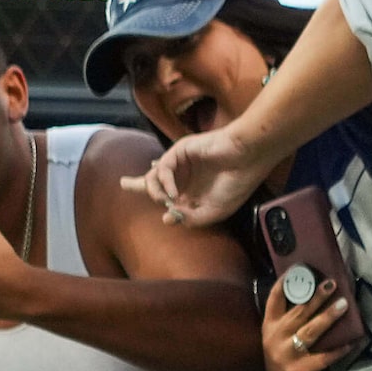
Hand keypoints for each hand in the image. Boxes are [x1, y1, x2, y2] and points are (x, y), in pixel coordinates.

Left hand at [121, 122, 273, 228]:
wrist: (248, 157)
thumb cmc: (236, 184)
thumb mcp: (213, 212)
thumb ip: (190, 218)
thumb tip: (167, 219)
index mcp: (193, 191)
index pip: (168, 197)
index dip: (160, 203)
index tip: (167, 215)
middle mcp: (184, 176)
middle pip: (153, 181)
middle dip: (138, 184)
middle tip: (123, 183)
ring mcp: (181, 163)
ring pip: (154, 176)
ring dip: (155, 191)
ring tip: (166, 200)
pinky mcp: (180, 151)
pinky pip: (162, 168)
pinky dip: (164, 183)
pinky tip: (174, 194)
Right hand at [261, 275, 356, 370]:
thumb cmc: (285, 363)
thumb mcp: (279, 341)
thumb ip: (290, 321)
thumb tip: (315, 295)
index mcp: (269, 328)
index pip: (274, 299)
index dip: (285, 282)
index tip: (299, 268)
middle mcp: (275, 339)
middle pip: (298, 312)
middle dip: (316, 296)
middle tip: (331, 283)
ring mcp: (286, 356)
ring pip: (310, 331)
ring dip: (328, 316)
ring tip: (343, 304)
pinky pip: (324, 357)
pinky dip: (339, 349)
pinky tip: (353, 341)